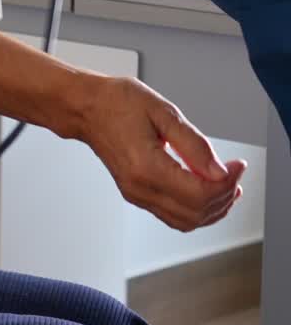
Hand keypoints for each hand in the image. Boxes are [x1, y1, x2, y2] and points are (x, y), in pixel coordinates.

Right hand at [78, 74, 246, 231]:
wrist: (87, 108)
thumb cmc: (117, 102)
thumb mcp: (163, 112)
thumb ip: (194, 144)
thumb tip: (219, 170)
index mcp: (146, 167)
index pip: (199, 193)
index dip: (226, 182)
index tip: (237, 165)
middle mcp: (140, 188)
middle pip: (196, 213)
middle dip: (224, 196)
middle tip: (235, 172)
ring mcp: (137, 195)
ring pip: (186, 221)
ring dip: (213, 208)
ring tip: (227, 186)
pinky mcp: (137, 195)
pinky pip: (173, 216)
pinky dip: (196, 209)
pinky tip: (206, 192)